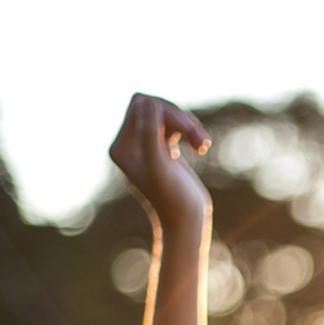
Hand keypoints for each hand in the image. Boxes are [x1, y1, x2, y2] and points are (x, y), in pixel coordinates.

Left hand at [109, 94, 212, 231]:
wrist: (187, 223)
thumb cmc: (174, 200)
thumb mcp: (160, 167)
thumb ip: (149, 134)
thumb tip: (148, 101)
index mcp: (121, 147)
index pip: (140, 106)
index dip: (166, 111)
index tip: (186, 129)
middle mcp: (129, 145)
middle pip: (153, 106)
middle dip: (178, 117)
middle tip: (197, 137)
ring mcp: (146, 146)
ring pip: (166, 114)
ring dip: (188, 125)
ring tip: (202, 145)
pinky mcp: (162, 148)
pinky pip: (174, 124)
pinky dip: (190, 131)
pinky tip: (201, 147)